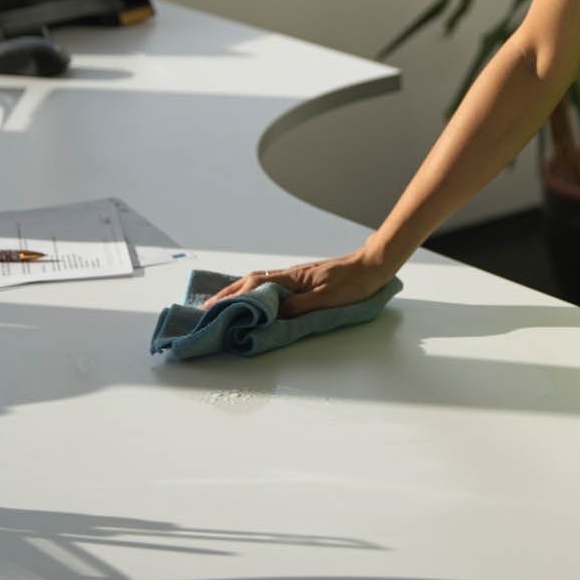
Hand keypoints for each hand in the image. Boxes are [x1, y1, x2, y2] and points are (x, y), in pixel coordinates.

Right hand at [205, 246, 396, 317]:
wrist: (373, 265)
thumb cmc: (353, 283)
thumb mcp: (327, 299)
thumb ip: (299, 307)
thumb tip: (272, 314)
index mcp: (292, 278)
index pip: (255, 286)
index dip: (234, 298)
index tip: (216, 310)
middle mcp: (288, 274)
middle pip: (250, 282)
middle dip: (228, 294)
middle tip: (206, 309)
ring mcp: (294, 276)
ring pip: (258, 281)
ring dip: (238, 292)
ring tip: (221, 304)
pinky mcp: (301, 280)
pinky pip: (269, 284)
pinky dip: (253, 290)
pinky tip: (252, 297)